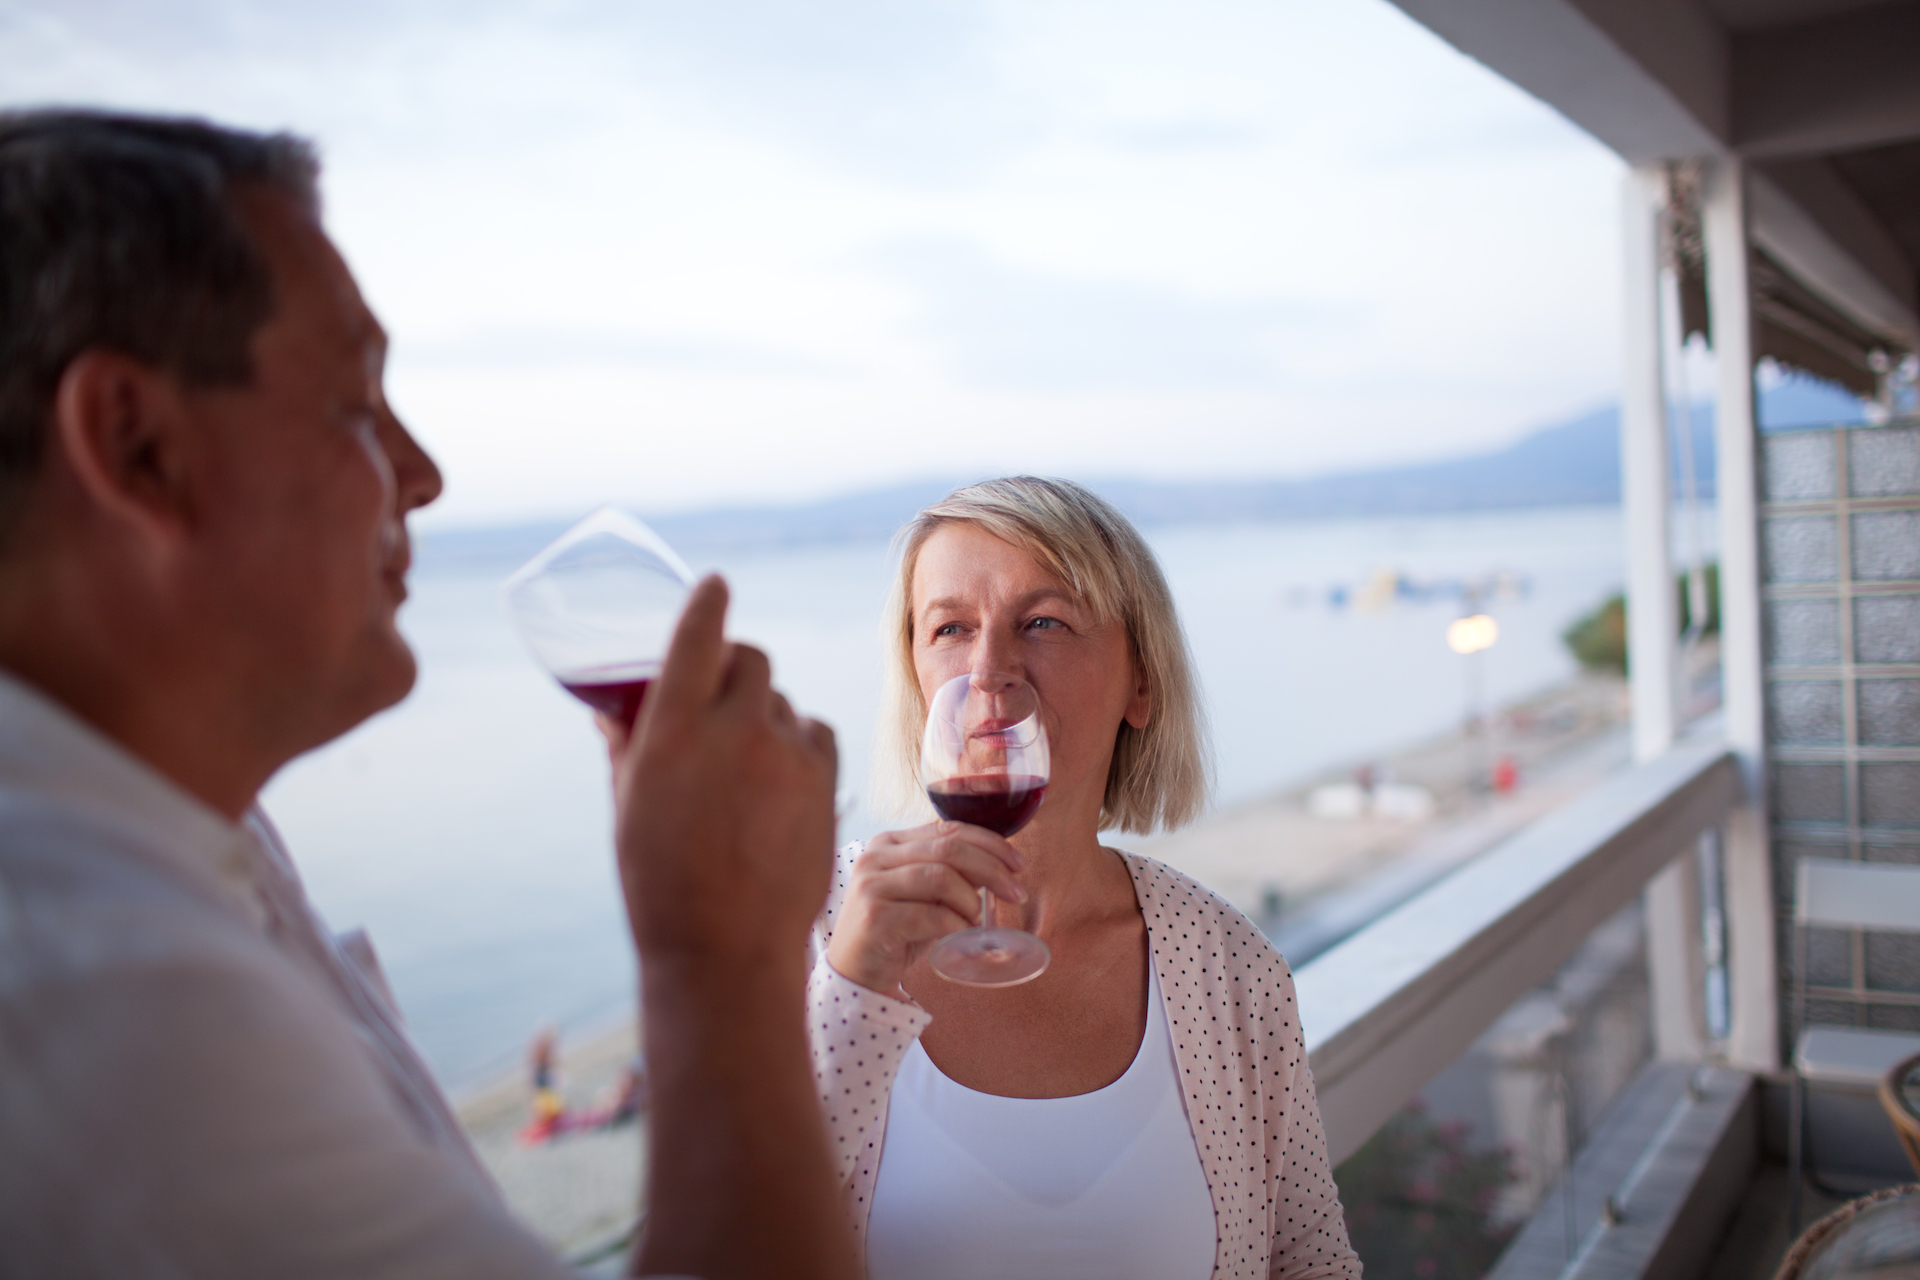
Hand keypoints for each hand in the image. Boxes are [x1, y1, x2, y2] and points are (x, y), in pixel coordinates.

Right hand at [609, 574, 838, 968]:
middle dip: (733, 666)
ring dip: (762, 712)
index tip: (714, 586)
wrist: (726, 951)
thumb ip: (627, 745)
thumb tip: (617, 707)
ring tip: (740, 765)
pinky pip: (813, 730)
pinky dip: (796, 739)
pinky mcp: (824, 779)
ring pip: (780, 700)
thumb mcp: (628, 808)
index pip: (698, 635)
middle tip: (718, 694)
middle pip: (749, 659)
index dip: (707, 603)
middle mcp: (734, 730)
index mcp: (673, 732)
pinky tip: (777, 775)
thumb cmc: (661, 883)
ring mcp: (785, 753)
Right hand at [825, 821, 1025, 996]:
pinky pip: (930, 914)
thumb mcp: (926, 897)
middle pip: (949, 848)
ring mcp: (871, 885)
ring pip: (941, 876)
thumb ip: (954, 876)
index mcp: (889, 842)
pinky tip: (963, 936)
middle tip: (1016, 893)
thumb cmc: (895, 933)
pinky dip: (956, 925)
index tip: (1018, 865)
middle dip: (992, 869)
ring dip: (971, 900)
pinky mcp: (874, 917)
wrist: (854, 973)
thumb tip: (999, 866)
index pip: (948, 828)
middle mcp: (875, 856)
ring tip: (978, 920)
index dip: (990, 843)